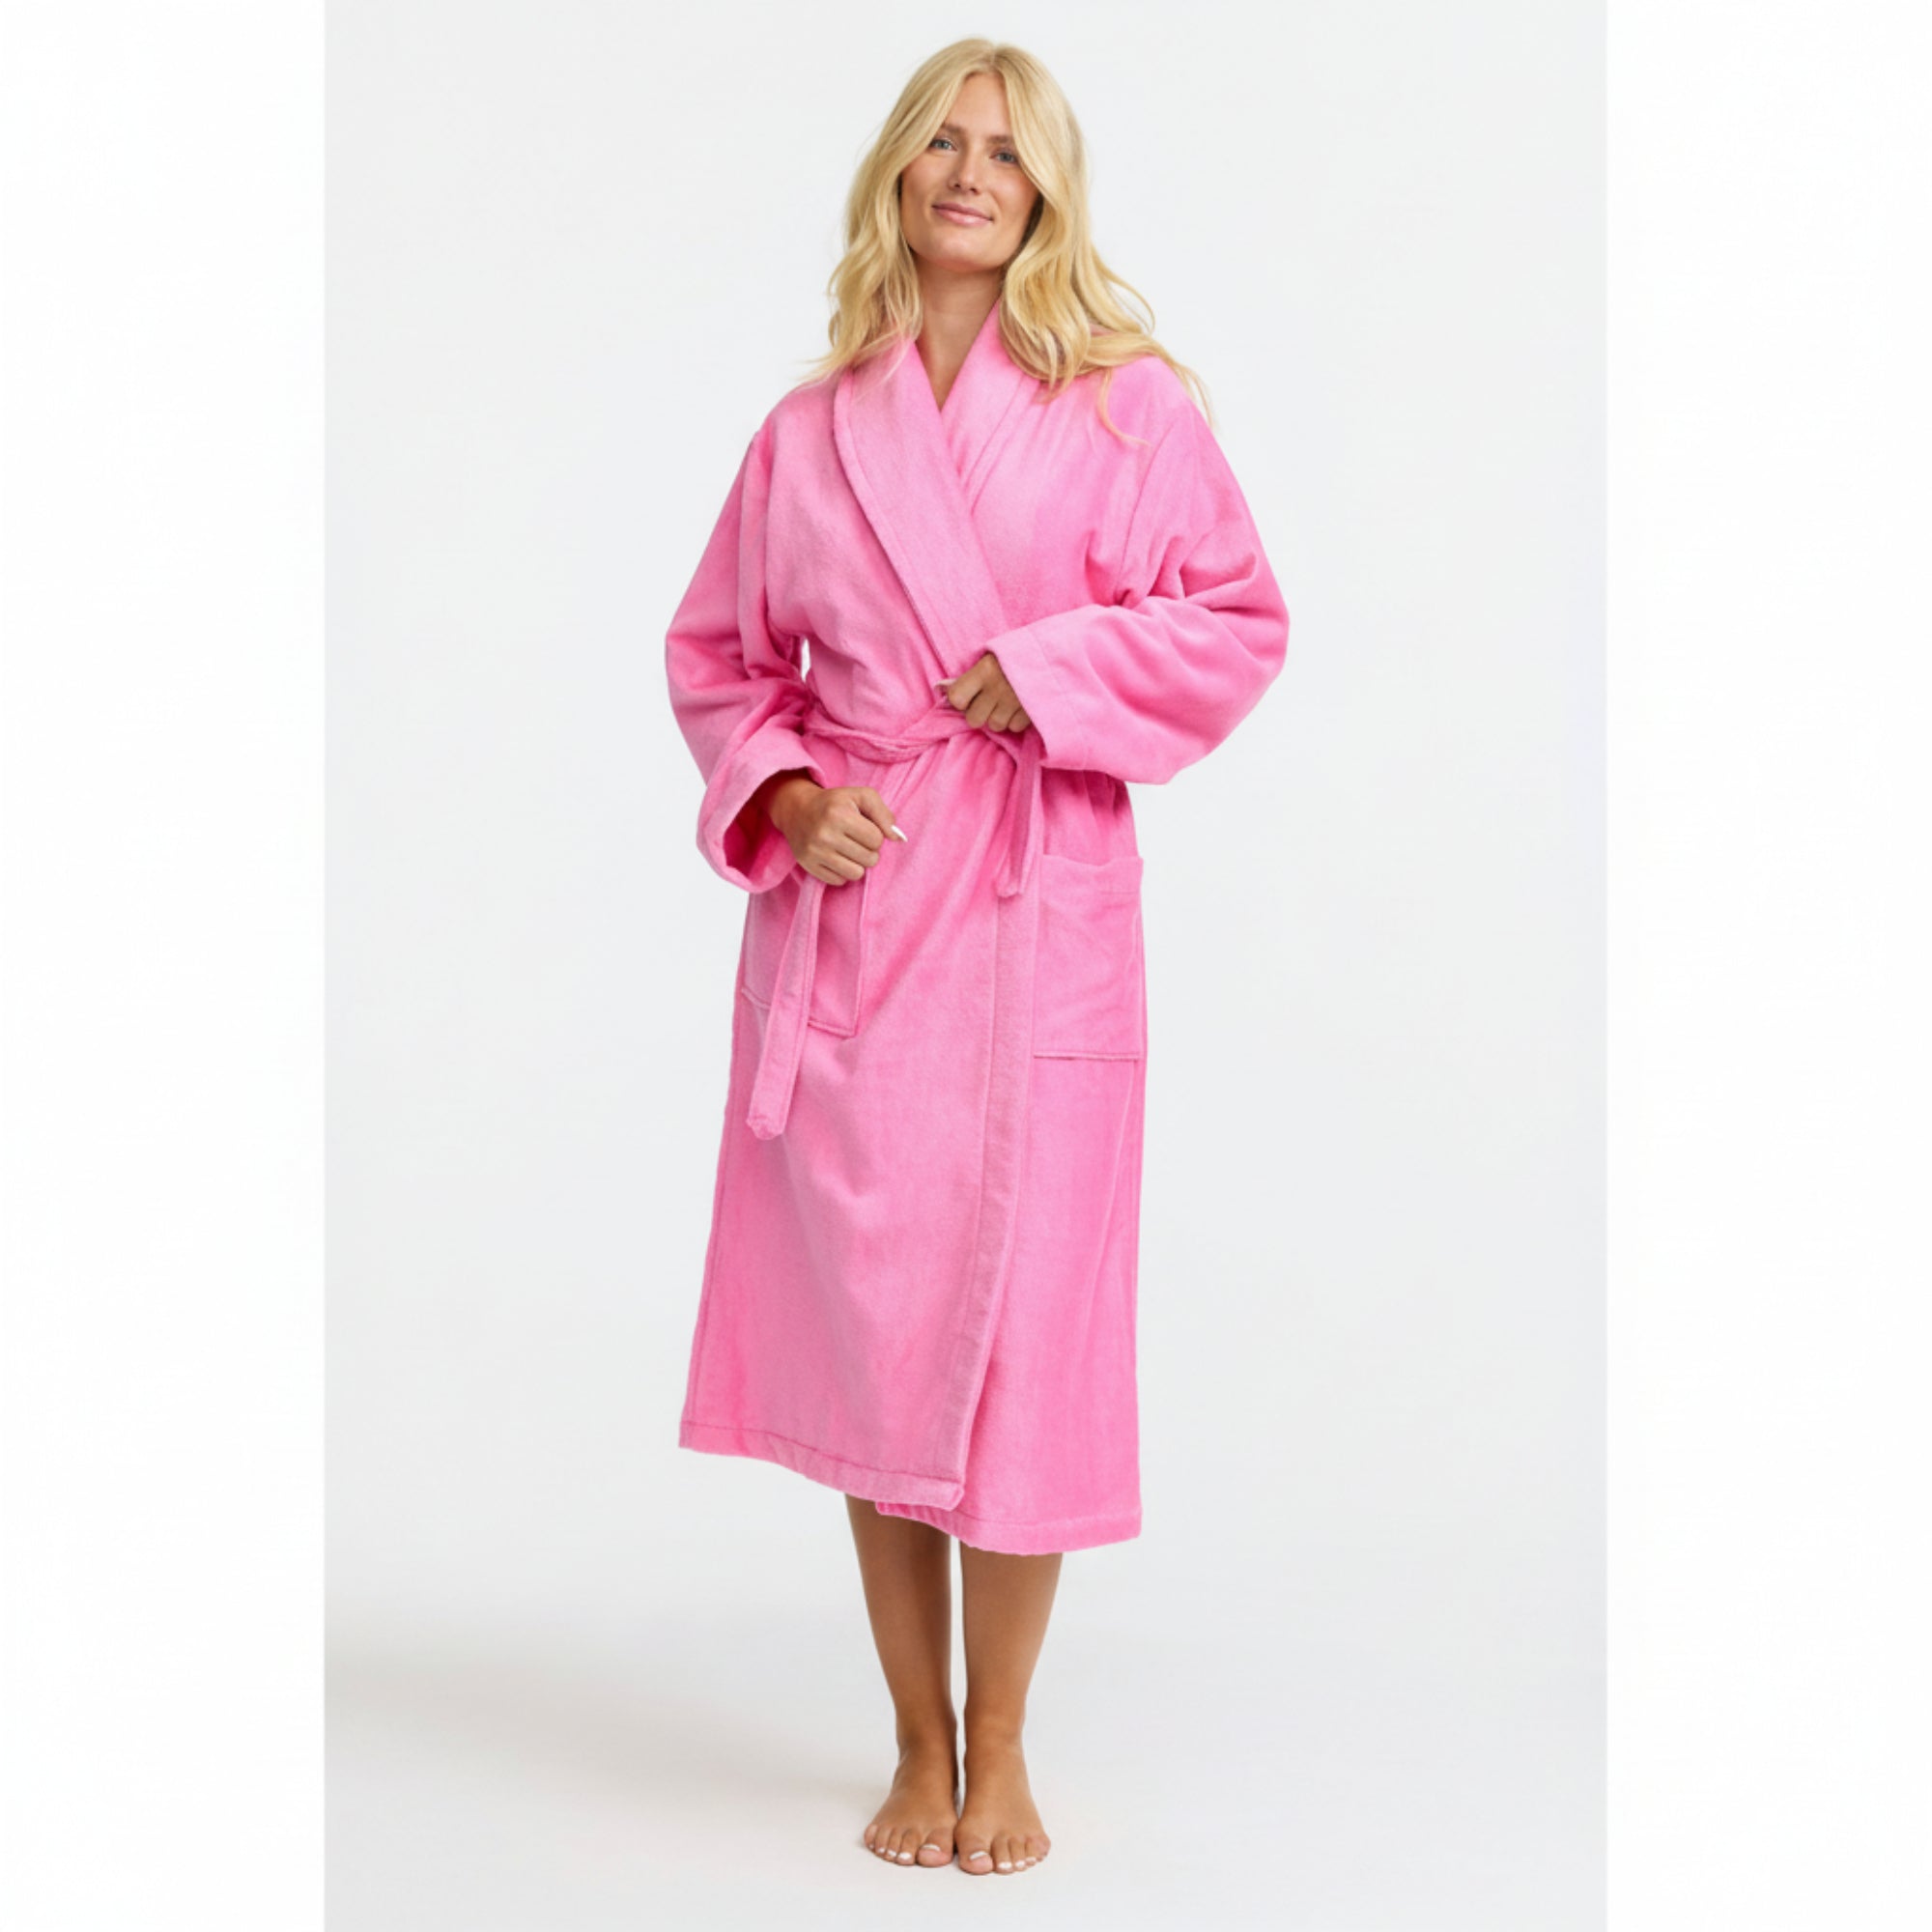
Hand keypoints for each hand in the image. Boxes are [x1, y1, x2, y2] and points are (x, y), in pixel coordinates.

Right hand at [764, 775, 900, 885]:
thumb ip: (884, 814)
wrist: (797, 809)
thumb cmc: (835, 803)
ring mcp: (814, 852)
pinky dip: (842, 872)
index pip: (876, 840)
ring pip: (856, 874)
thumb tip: (899, 839)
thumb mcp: (861, 796)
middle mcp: (825, 834)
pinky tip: (836, 857)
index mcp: (839, 814)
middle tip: (857, 840)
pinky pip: (839, 881)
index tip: (865, 828)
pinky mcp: (808, 865)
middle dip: (869, 851)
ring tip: (849, 850)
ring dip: (858, 864)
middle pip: (869, 859)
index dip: (876, 835)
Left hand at [938, 652, 1030, 733]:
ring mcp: (1015, 702)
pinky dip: (1016, 720)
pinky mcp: (1031, 712)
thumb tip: (940, 688)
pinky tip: (1020, 707)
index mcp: (984, 670)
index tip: (968, 696)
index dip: (960, 700)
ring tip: (1007, 703)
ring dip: (1000, 717)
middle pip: (974, 719)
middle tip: (989, 702)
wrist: (1053, 653)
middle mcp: (997, 688)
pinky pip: (1014, 728)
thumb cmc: (1017, 654)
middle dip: (980, 713)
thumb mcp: (992, 657)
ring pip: (995, 725)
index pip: (956, 698)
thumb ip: (970, 675)